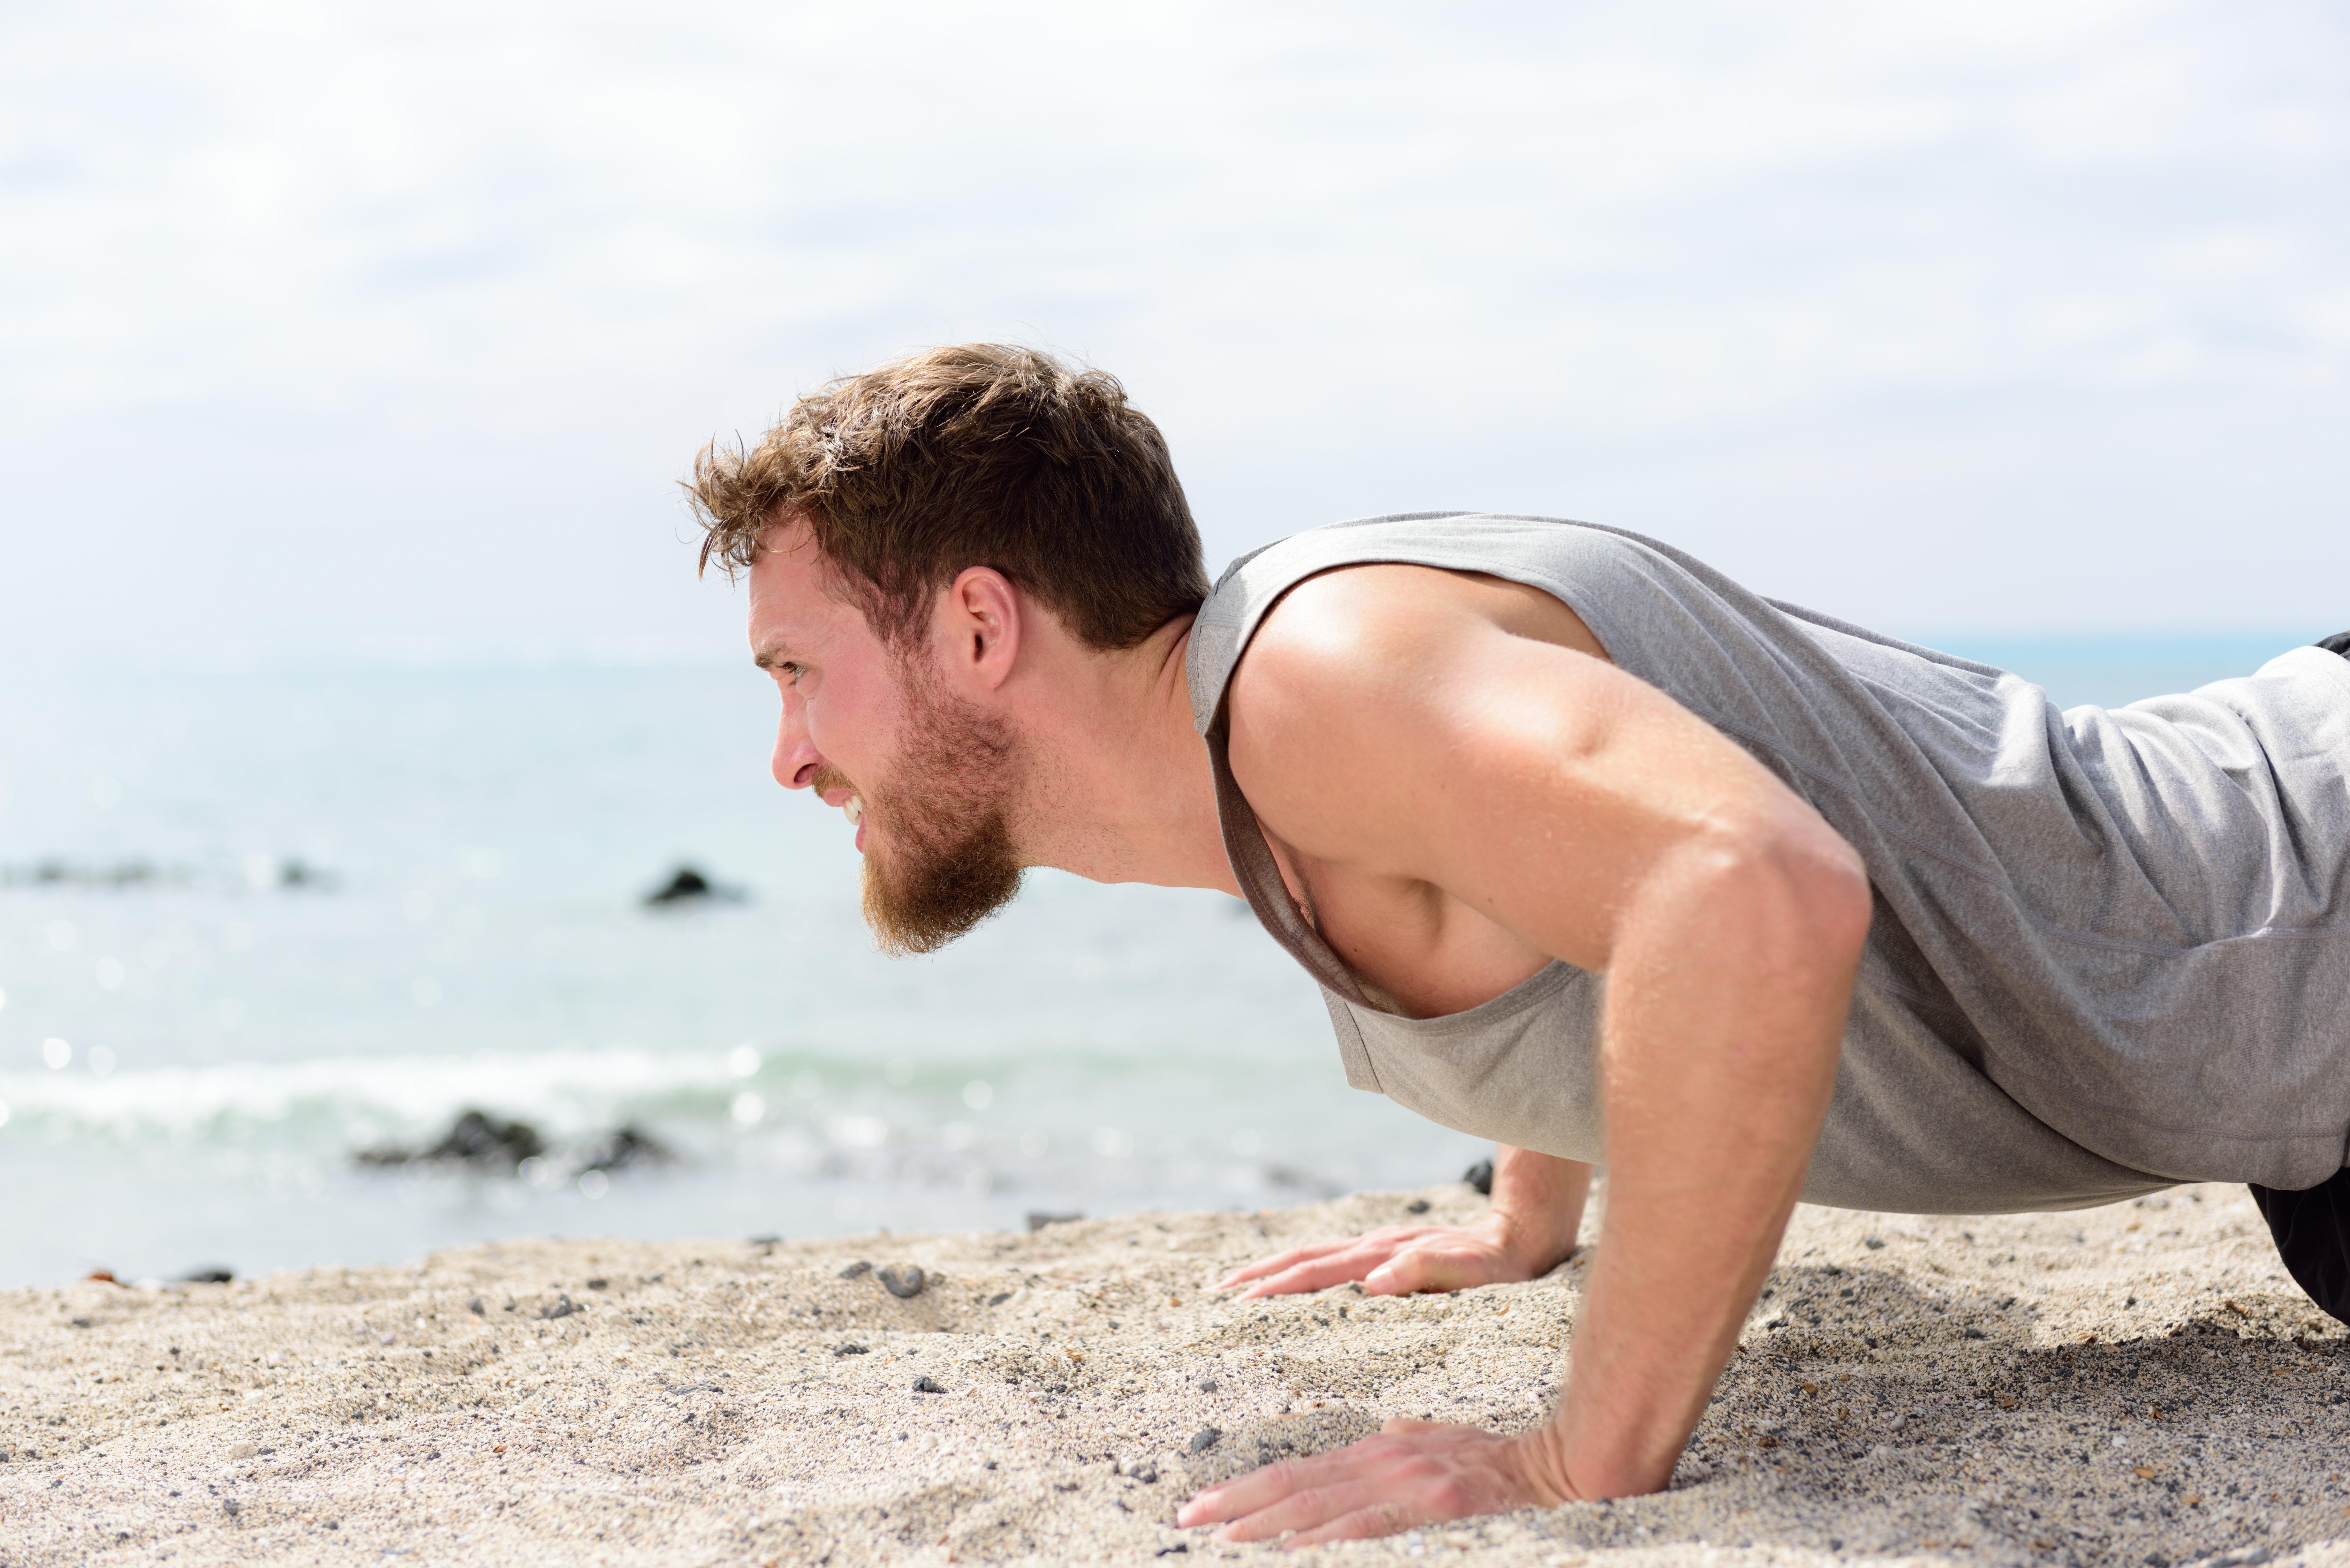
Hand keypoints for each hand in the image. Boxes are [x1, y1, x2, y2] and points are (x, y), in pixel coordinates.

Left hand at [1176, 1418, 1575, 1544]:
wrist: (1559, 1463)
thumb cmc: (1503, 1461)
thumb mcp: (1447, 1441)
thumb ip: (1413, 1437)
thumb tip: (1387, 1431)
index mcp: (1380, 1450)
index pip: (1299, 1471)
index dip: (1248, 1490)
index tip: (1205, 1507)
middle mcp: (1384, 1461)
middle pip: (1296, 1485)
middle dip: (1237, 1506)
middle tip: (1188, 1520)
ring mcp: (1407, 1484)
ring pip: (1322, 1506)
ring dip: (1268, 1525)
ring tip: (1223, 1539)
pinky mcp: (1434, 1508)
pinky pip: (1370, 1527)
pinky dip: (1328, 1540)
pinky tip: (1295, 1551)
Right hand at [1213, 1214, 1558, 1298]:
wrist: (1521, 1236)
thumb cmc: (1498, 1265)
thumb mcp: (1469, 1273)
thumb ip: (1423, 1271)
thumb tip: (1371, 1283)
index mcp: (1384, 1255)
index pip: (1318, 1273)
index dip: (1278, 1287)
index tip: (1241, 1302)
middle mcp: (1375, 1247)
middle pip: (1304, 1258)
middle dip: (1260, 1275)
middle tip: (1218, 1293)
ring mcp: (1379, 1247)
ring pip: (1314, 1256)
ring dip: (1274, 1269)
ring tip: (1238, 1284)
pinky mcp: (1387, 1253)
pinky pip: (1332, 1261)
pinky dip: (1302, 1269)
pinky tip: (1293, 1279)